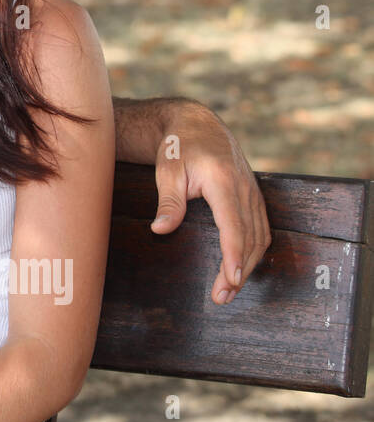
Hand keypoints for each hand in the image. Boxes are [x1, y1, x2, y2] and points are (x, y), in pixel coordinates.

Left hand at [149, 102, 270, 304]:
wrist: (197, 124)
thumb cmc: (178, 147)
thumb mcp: (167, 171)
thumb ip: (168, 202)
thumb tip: (161, 230)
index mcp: (223, 181)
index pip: (233, 225)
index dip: (234, 255)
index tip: (231, 279)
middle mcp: (244, 188)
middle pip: (249, 237)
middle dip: (239, 271)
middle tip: (222, 297)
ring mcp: (252, 192)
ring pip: (259, 236)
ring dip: (248, 265)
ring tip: (229, 290)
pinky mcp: (253, 196)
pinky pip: (260, 228)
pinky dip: (253, 251)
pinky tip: (242, 267)